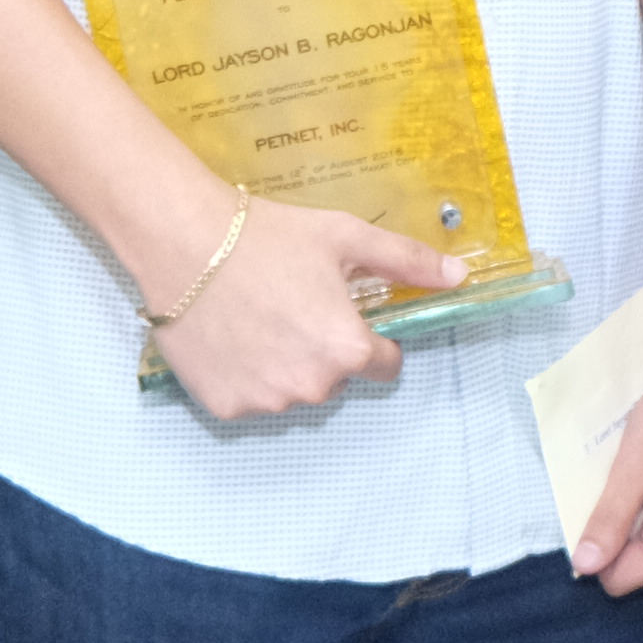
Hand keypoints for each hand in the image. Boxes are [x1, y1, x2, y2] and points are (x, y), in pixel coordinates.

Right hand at [147, 198, 461, 421]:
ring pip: (291, 390)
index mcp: (347, 350)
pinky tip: (229, 336)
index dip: (371, 340)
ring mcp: (265, 401)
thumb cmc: (268, 236)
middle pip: (334, 379)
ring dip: (283, 365)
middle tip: (291, 305)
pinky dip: (244, 374)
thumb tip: (460, 275)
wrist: (183, 241)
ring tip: (255, 317)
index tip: (345, 315)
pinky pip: (249, 397)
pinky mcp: (224, 405)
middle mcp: (312, 387)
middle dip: (322, 350)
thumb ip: (408, 261)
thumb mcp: (346, 237)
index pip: (385, 365)